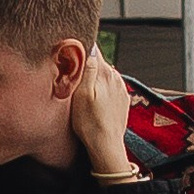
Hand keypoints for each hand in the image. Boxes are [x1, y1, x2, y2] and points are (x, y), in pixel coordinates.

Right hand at [69, 47, 137, 183]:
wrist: (106, 145)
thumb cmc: (90, 123)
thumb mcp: (81, 95)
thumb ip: (87, 70)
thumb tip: (89, 50)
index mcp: (105, 74)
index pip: (94, 49)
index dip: (82, 48)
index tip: (72, 53)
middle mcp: (116, 78)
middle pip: (99, 62)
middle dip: (87, 64)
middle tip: (73, 74)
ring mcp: (120, 89)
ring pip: (104, 74)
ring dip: (95, 77)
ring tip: (83, 89)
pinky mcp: (122, 99)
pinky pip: (110, 86)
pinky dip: (101, 88)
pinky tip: (94, 99)